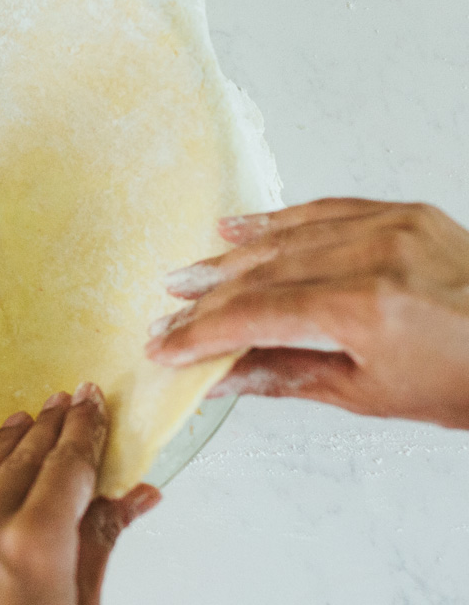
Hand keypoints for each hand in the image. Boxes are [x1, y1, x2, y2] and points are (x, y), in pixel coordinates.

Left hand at [0, 383, 159, 604]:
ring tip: (26, 418)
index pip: (67, 467)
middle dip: (51, 426)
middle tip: (68, 401)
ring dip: (5, 440)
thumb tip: (137, 494)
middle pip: (24, 460)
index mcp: (36, 550)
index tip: (93, 402)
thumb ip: (101, 543)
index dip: (85, 430)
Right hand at [145, 198, 468, 429]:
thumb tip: (223, 378)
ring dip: (230, 259)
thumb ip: (286, 376)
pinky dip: (277, 221)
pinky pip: (324, 210)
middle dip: (208, 298)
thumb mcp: (371, 394)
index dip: (203, 332)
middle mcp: (373, 256)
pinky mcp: (401, 212)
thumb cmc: (466, 381)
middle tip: (167, 313)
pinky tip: (238, 228)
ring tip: (187, 275)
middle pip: (264, 275)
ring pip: (286, 239)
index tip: (166, 346)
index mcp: (366, 307)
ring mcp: (388, 226)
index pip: (258, 315)